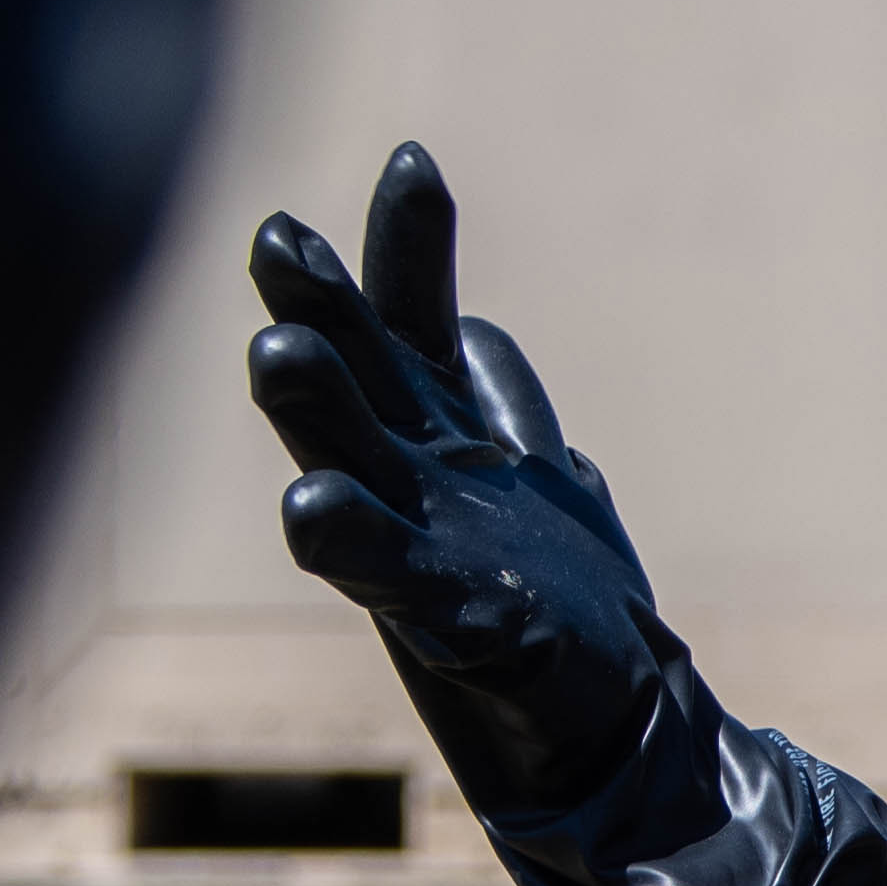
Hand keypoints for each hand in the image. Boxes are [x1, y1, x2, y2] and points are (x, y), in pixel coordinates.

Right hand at [244, 143, 665, 818]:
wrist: (608, 726)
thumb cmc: (553, 602)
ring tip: (277, 352)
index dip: (411, 247)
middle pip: (361, 376)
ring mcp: (423, 546)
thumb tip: (478, 330)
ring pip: (354, 460)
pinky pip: (384, 570)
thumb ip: (498, 404)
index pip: (415, 323)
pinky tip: (307, 501)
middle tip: (281, 236)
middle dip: (324, 308)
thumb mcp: (532, 479)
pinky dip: (346, 535)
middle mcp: (417, 479)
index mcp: (444, 436)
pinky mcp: (448, 620)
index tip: (417, 159)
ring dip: (316, 408)